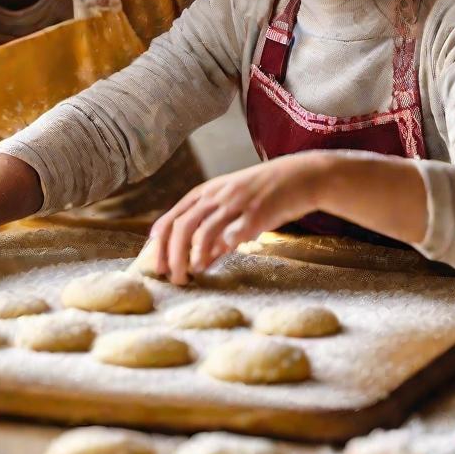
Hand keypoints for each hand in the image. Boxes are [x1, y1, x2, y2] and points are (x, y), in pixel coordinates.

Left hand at [148, 152, 329, 284]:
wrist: (300, 176)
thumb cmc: (265, 194)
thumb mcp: (234, 206)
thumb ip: (217, 232)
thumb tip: (200, 262)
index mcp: (208, 192)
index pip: (174, 215)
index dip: (160, 240)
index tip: (155, 261)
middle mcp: (217, 195)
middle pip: (182, 226)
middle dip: (171, 254)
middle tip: (170, 276)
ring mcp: (235, 203)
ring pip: (201, 231)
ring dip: (189, 257)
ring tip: (187, 276)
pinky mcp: (255, 214)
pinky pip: (231, 233)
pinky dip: (217, 251)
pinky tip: (210, 264)